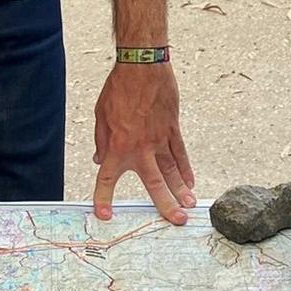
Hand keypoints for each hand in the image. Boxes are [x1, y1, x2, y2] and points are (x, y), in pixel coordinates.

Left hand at [92, 61, 194, 223]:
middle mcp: (139, 149)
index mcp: (116, 147)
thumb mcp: (101, 115)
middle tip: (177, 222)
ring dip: (181, 190)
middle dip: (165, 205)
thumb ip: (101, 140)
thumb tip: (99, 159)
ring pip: (172, 171)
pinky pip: (180, 153)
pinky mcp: (172, 130)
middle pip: (154, 184)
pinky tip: (191, 181)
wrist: (141, 68)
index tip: (104, 215)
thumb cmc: (118, 89)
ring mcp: (159, 140)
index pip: (107, 179)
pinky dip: (186, 168)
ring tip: (190, 207)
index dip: (103, 198)